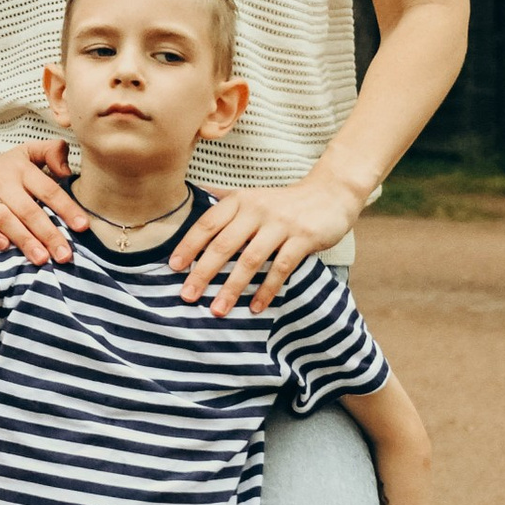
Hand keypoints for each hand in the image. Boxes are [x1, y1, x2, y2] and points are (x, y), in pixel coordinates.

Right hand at [0, 139, 85, 266]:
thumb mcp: (23, 153)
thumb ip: (50, 152)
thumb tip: (67, 169)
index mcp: (21, 170)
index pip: (48, 190)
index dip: (66, 208)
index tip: (82, 227)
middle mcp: (2, 183)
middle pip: (29, 209)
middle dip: (48, 233)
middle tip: (65, 255)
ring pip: (5, 218)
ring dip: (23, 238)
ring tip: (41, 258)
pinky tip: (3, 247)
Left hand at [172, 168, 364, 315]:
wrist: (330, 194)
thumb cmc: (284, 202)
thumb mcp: (252, 195)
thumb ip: (224, 200)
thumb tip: (192, 196)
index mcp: (240, 201)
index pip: (207, 223)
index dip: (189, 245)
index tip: (173, 267)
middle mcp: (257, 210)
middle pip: (224, 244)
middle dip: (203, 272)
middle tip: (187, 296)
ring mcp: (281, 224)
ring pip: (251, 259)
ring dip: (232, 287)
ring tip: (217, 310)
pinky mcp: (304, 238)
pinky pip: (281, 267)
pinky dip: (267, 289)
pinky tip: (255, 307)